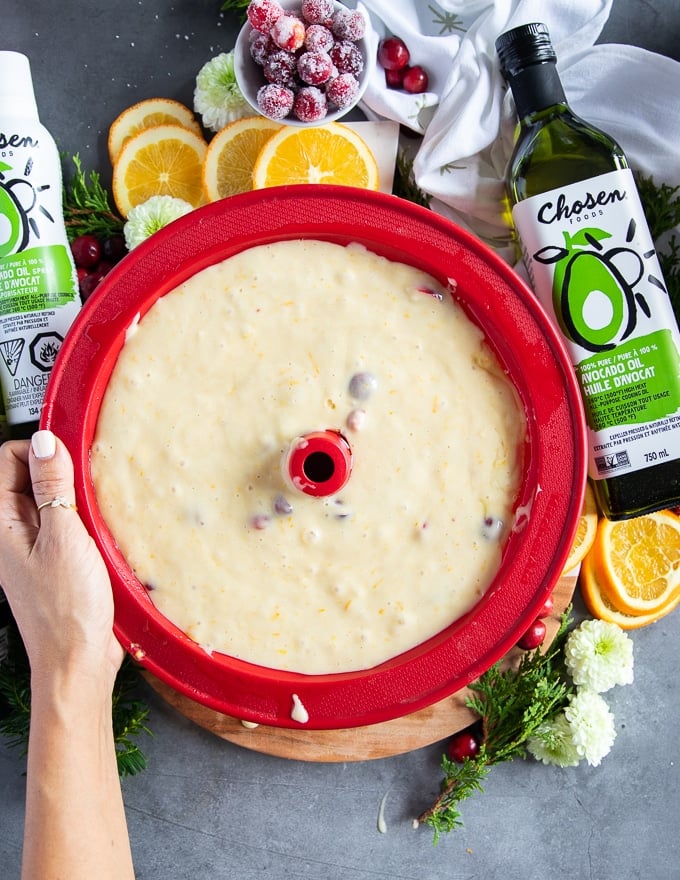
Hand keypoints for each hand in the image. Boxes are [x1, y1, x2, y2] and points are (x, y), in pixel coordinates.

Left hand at [0, 430, 122, 686]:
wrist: (78, 661)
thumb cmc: (65, 610)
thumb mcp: (63, 537)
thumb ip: (52, 487)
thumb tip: (46, 443)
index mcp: (0, 524)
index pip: (7, 460)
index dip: (37, 451)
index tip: (68, 456)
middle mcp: (12, 533)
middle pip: (28, 477)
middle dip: (59, 472)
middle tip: (86, 485)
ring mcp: (33, 546)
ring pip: (50, 500)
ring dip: (74, 498)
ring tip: (95, 511)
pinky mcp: (56, 559)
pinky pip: (66, 523)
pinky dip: (83, 520)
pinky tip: (101, 530)